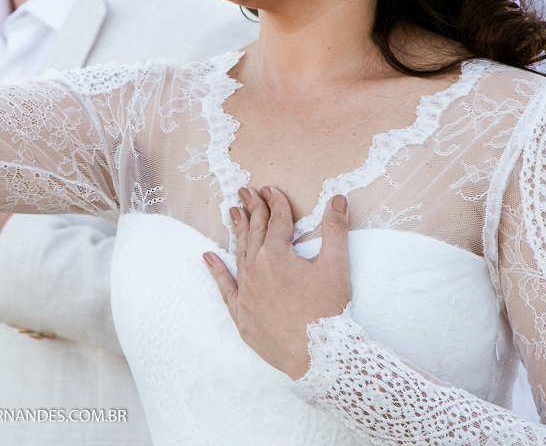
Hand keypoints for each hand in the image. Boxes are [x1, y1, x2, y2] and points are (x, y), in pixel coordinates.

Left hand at [202, 186, 350, 379]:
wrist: (316, 355)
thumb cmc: (328, 312)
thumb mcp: (336, 266)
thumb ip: (335, 229)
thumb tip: (338, 199)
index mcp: (277, 254)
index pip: (277, 221)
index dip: (275, 202)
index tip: (270, 189)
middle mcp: (255, 268)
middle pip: (255, 232)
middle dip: (252, 209)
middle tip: (245, 191)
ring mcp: (245, 290)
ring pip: (239, 253)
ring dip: (237, 231)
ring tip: (232, 212)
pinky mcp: (240, 313)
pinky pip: (224, 286)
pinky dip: (216, 270)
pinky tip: (208, 257)